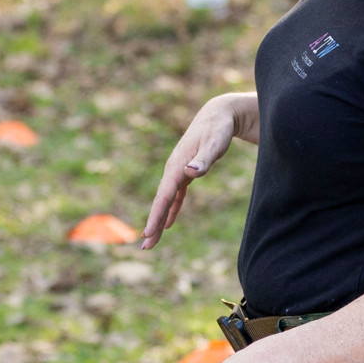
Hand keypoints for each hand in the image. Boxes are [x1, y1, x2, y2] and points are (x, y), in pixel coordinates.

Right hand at [141, 96, 241, 248]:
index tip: (147, 234)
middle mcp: (174, 170)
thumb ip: (204, 158)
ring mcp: (178, 171)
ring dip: (158, 220)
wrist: (217, 114)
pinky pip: (175, 196)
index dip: (156, 215)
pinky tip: (168, 224)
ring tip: (150, 240)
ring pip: (165, 201)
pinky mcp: (185, 173)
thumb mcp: (215, 142)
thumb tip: (190, 173)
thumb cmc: (218, 129)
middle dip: (153, 224)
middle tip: (145, 248)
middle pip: (161, 202)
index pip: (164, 195)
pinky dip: (171, 210)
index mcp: (177, 165)